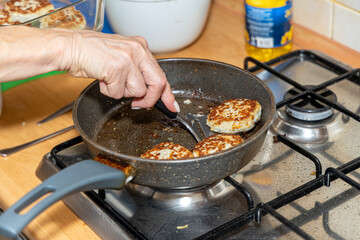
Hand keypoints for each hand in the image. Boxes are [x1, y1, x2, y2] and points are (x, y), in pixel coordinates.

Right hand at [60, 30, 176, 111]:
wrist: (70, 47)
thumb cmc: (92, 53)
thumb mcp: (122, 57)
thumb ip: (138, 71)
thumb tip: (151, 92)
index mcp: (141, 47)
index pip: (161, 74)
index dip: (167, 94)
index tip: (172, 106)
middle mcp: (138, 50)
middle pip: (157, 84)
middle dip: (149, 100)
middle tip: (139, 104)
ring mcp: (128, 59)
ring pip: (138, 91)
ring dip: (123, 92)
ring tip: (110, 80)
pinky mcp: (117, 69)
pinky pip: (119, 94)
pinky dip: (109, 92)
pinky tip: (102, 79)